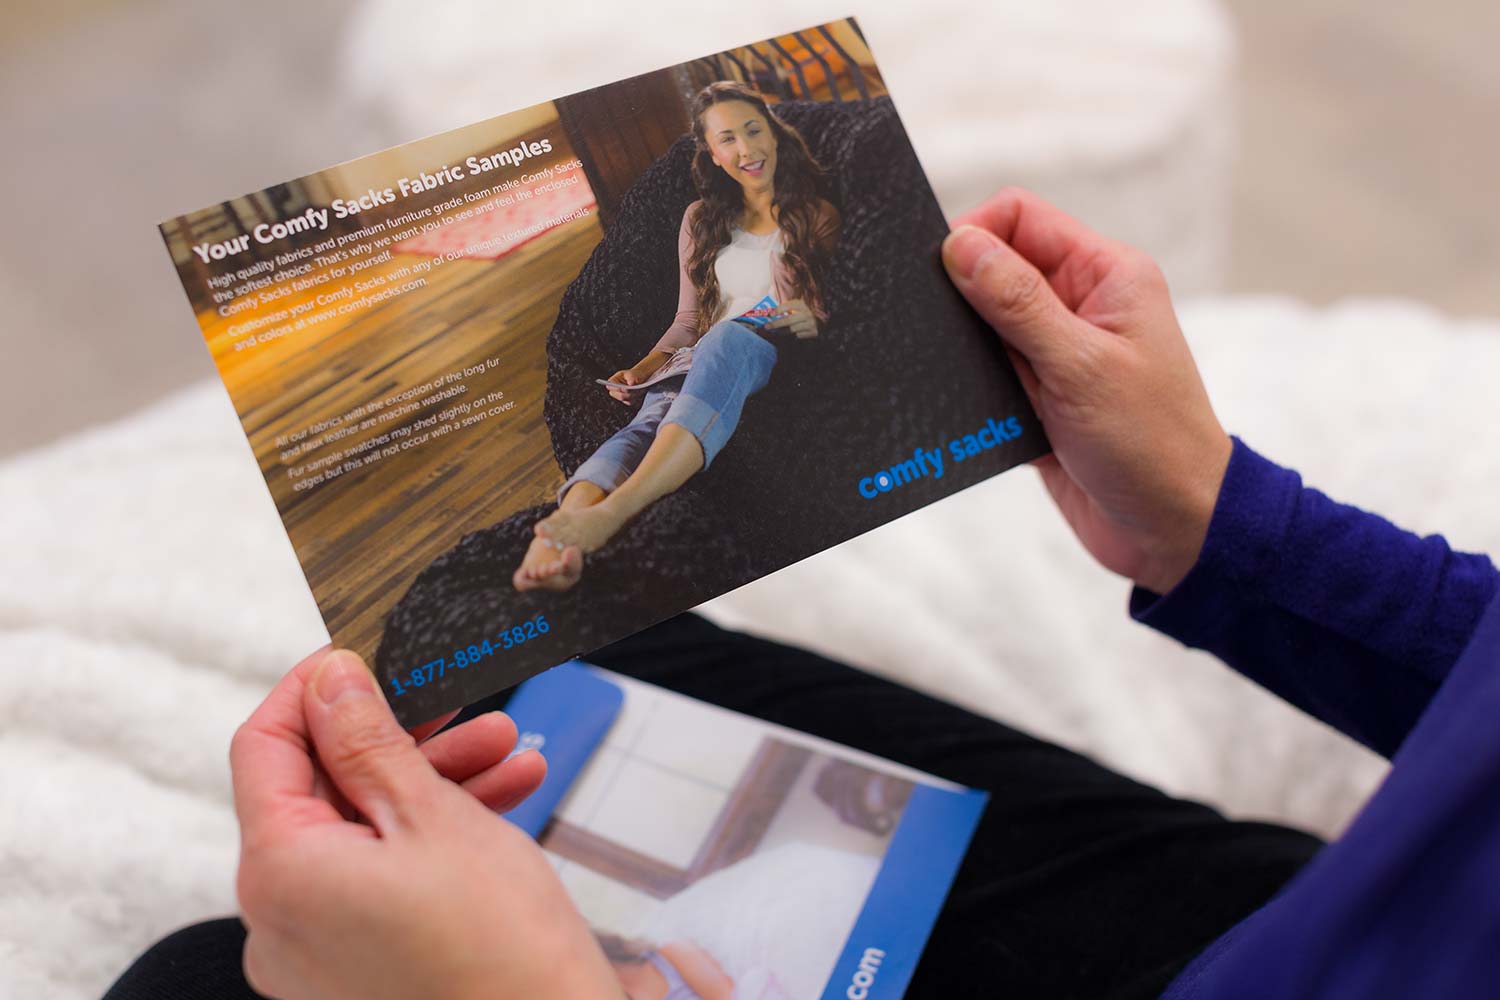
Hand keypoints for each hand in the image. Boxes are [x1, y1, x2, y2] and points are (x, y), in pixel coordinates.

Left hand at [230, 647, 618, 999]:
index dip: (314, 689)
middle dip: (400, 737)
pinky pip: (381, 879)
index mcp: (278, 873)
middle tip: (459, 700)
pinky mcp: (357, 970)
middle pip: (321, 790)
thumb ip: (368, 740)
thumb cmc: (498, 945)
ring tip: (508, 749)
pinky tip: (506, 796)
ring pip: (362, 833)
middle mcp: (279, 919)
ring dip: (432, 782)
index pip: (264, 747)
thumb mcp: (433, 815)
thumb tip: (328, 679)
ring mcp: (317, 952)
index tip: (368, 654)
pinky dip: (433, 838)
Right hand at [605, 352, 669, 403]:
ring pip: (629, 401)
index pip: (610, 387)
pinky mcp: (630, 403)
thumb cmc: (635, 375)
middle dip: (630, 393)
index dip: (617, 389)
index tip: (625, 388)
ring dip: (637, 395)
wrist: (641, 379)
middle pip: (621, 396)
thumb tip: (631, 384)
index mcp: (613, 382)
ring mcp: (622, 398)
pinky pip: (635, 404)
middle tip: (638, 388)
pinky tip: (642, 393)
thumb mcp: (632, 373)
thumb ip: (631, 377)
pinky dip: (640, 399)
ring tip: (642, 389)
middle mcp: (615, 392)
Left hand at [766, 298, 817, 338]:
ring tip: (776, 331)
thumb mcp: (795, 308)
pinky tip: (792, 333)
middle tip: (767, 327)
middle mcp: (806, 313)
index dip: (779, 309)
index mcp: (801, 304)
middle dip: (776, 324)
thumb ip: (784, 309)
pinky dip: (793, 335)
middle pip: (789, 320)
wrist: (819, 322)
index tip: (770, 314)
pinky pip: (798, 335)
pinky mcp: (812, 332)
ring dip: (782, 331)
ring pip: (792, 329)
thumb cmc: (802, 314)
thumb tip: (769, 313)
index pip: (788, 306)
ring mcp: (810, 323)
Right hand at [941, 188, 1231, 593]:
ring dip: (963, 350)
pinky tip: (960, 411)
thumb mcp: (1081, 366)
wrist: (1174, 532)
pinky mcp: (1036, 399)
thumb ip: (1017, 302)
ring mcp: (1056, 354)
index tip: (937, 274)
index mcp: (1105, 275)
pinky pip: (984, 377)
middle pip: (995, 269)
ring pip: (982, 327)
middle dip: (959, 295)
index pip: (1020, 218)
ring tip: (957, 378)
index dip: (973, 234)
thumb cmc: (1151, 445)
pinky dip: (969, 390)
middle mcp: (1080, 305)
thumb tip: (960, 245)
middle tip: (936, 331)